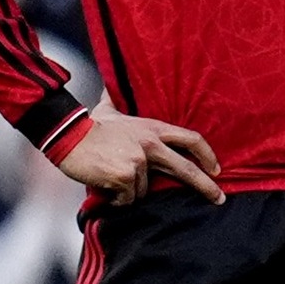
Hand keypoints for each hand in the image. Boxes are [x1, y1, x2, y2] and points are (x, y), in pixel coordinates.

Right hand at [56, 107, 221, 200]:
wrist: (66, 136)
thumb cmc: (89, 127)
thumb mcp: (110, 109)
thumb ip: (118, 99)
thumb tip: (113, 84)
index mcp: (152, 129)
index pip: (191, 139)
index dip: (208, 155)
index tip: (217, 169)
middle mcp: (151, 144)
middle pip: (187, 169)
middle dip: (207, 186)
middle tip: (219, 199)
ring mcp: (139, 161)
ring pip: (145, 190)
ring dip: (130, 191)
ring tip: (111, 177)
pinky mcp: (125, 176)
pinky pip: (128, 198)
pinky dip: (117, 199)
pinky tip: (105, 187)